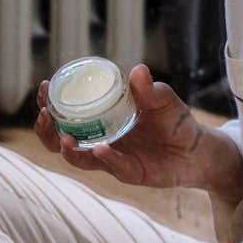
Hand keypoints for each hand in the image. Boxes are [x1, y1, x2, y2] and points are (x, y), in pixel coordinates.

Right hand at [34, 64, 242, 200]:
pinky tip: (98, 149)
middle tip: (43, 114)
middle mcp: (100, 140)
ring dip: (67, 149)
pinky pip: (112, 167)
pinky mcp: (129, 172)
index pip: (67, 113)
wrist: (198, 149)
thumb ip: (148, 89)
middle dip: (47, 130)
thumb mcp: (162, 99)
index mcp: (102, 120)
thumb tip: (137, 70)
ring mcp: (113, 158)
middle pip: (61, 140)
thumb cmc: (175, 120)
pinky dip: (104, 158)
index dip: (51, 103)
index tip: (44, 88)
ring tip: (64, 138)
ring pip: (79, 159)